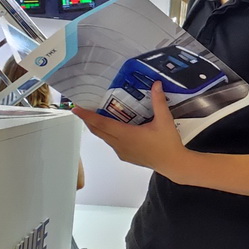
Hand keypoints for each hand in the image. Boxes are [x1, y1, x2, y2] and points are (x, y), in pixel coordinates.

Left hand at [71, 81, 187, 172]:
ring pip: (104, 137)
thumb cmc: (168, 144)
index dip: (87, 116)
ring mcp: (121, 151)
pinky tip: (114, 128)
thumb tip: (156, 84)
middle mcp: (120, 144)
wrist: (173, 164)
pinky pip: (111, 143)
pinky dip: (107, 134)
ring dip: (97, 127)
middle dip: (88, 120)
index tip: (76, 109)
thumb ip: (159, 101)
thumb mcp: (164, 120)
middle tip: (82, 108)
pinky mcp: (125, 156)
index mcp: (126, 134)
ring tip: (95, 115)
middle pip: (98, 131)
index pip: (101, 123)